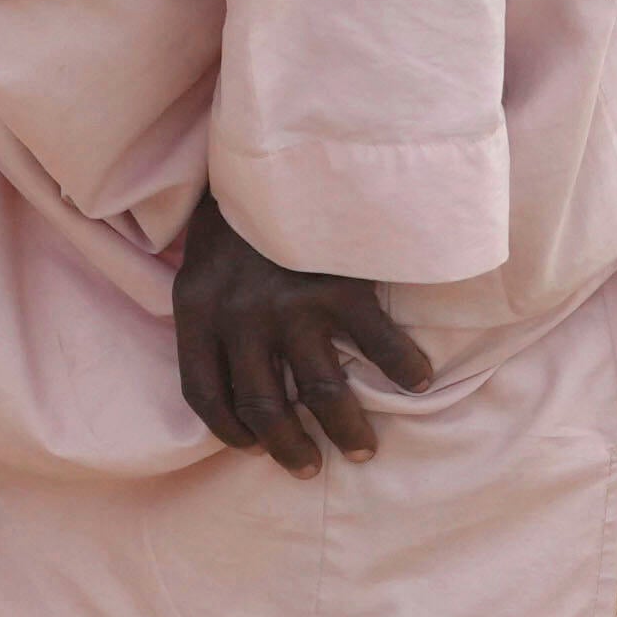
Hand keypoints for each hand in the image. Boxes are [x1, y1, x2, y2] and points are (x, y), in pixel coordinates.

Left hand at [173, 192, 432, 471]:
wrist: (275, 149)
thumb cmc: (240, 209)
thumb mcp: (203, 260)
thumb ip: (213, 313)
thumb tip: (235, 371)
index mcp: (198, 310)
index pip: (203, 393)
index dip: (228, 430)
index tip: (253, 446)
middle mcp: (241, 317)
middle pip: (265, 407)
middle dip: (290, 448)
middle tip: (310, 466)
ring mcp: (293, 306)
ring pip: (322, 393)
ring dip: (345, 429)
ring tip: (361, 450)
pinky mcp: (340, 288)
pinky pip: (377, 344)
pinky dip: (402, 367)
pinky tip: (418, 380)